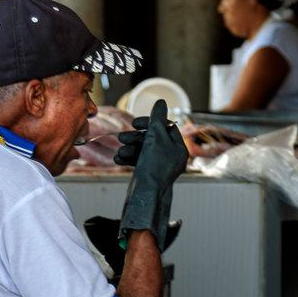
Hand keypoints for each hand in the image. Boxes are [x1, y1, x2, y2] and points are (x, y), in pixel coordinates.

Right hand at [117, 99, 187, 249]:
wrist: (146, 195)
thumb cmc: (154, 165)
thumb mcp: (156, 136)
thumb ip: (157, 118)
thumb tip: (161, 101)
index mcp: (178, 148)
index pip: (165, 127)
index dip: (150, 123)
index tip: (136, 123)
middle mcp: (171, 156)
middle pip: (152, 138)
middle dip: (136, 137)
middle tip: (123, 138)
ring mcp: (159, 166)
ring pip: (143, 149)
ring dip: (130, 148)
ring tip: (120, 152)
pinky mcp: (148, 173)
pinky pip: (139, 161)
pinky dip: (129, 158)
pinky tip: (118, 159)